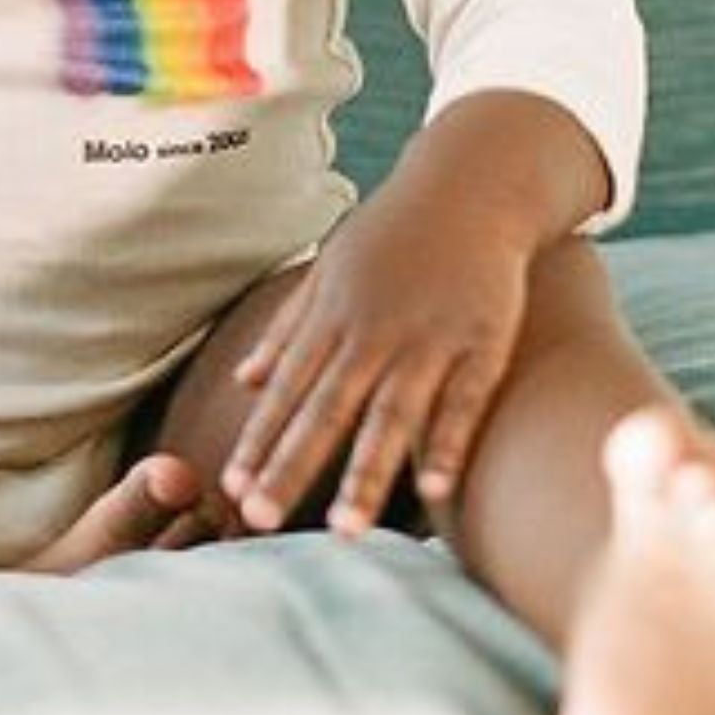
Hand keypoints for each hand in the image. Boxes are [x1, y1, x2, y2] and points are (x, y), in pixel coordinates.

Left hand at [220, 178, 533, 536]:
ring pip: (392, 415)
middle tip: (259, 521)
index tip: (232, 487)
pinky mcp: (483, 342)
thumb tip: (242, 380)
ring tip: (345, 530)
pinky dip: (448, 443)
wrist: (468, 184)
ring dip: (367, 473)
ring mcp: (430, 337)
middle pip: (328, 408)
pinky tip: (435, 490)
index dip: (259, 437)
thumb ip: (287, 327)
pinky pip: (463, 402)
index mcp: (333, 315)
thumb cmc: (393, 232)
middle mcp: (374, 330)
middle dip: (292, 465)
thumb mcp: (329, 269)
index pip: (287, 387)